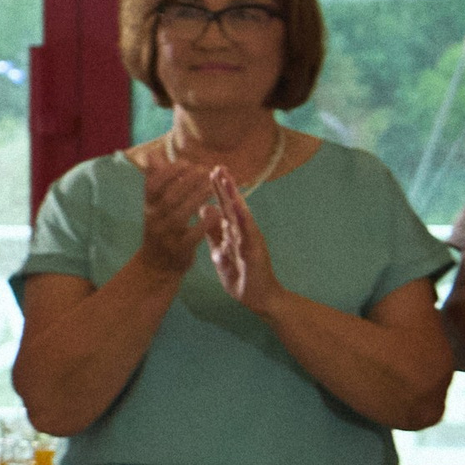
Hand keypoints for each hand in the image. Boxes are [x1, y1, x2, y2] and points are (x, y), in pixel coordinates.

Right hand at [133, 155, 212, 279]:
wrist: (156, 265)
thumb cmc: (159, 229)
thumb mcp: (153, 206)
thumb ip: (154, 181)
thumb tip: (152, 155)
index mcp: (148, 208)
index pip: (153, 185)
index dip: (169, 172)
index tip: (187, 163)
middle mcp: (154, 221)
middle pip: (169, 196)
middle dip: (187, 181)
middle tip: (205, 170)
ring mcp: (166, 236)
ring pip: (181, 213)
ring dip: (198, 197)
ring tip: (212, 186)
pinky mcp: (180, 250)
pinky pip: (194, 234)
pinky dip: (206, 222)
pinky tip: (216, 211)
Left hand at [199, 167, 284, 313]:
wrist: (260, 298)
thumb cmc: (241, 274)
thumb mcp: (221, 250)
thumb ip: (213, 231)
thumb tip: (204, 210)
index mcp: (235, 231)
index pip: (225, 206)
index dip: (217, 190)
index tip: (209, 171)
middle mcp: (244, 232)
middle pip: (233, 205)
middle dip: (225, 186)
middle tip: (217, 166)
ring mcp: (251, 240)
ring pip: (241, 215)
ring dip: (234, 198)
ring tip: (227, 181)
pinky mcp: (255, 252)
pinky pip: (248, 236)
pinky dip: (243, 222)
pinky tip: (239, 209)